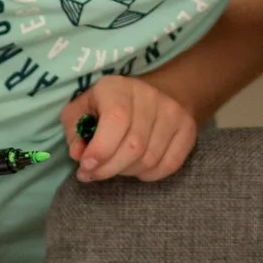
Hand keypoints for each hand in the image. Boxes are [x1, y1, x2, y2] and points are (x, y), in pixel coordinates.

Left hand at [62, 77, 197, 182]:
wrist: (157, 92)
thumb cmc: (110, 104)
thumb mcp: (82, 109)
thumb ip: (75, 131)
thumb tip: (79, 154)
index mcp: (118, 88)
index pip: (116, 120)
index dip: (101, 149)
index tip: (86, 166)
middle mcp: (149, 96)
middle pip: (134, 146)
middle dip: (108, 168)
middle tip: (93, 174)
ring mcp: (173, 113)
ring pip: (150, 159)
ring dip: (127, 172)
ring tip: (115, 167)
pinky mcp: (188, 129)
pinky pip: (169, 165)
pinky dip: (149, 175)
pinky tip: (136, 168)